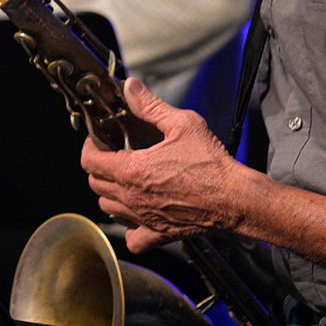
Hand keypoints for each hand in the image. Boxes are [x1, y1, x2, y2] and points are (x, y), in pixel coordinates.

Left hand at [81, 77, 253, 251]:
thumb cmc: (211, 163)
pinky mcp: (159, 234)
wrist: (236, 198)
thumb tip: (129, 87)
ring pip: (108, 208)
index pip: (89, 161)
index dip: (90, 147)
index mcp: (131, 170)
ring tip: (124, 180)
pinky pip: (133, 238)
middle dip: (98, 168)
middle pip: (95, 184)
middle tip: (112, 156)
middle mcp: (131, 197)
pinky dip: (129, 228)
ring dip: (110, 193)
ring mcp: (143, 218)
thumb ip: (150, 105)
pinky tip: (138, 214)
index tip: (99, 140)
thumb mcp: (182, 124)